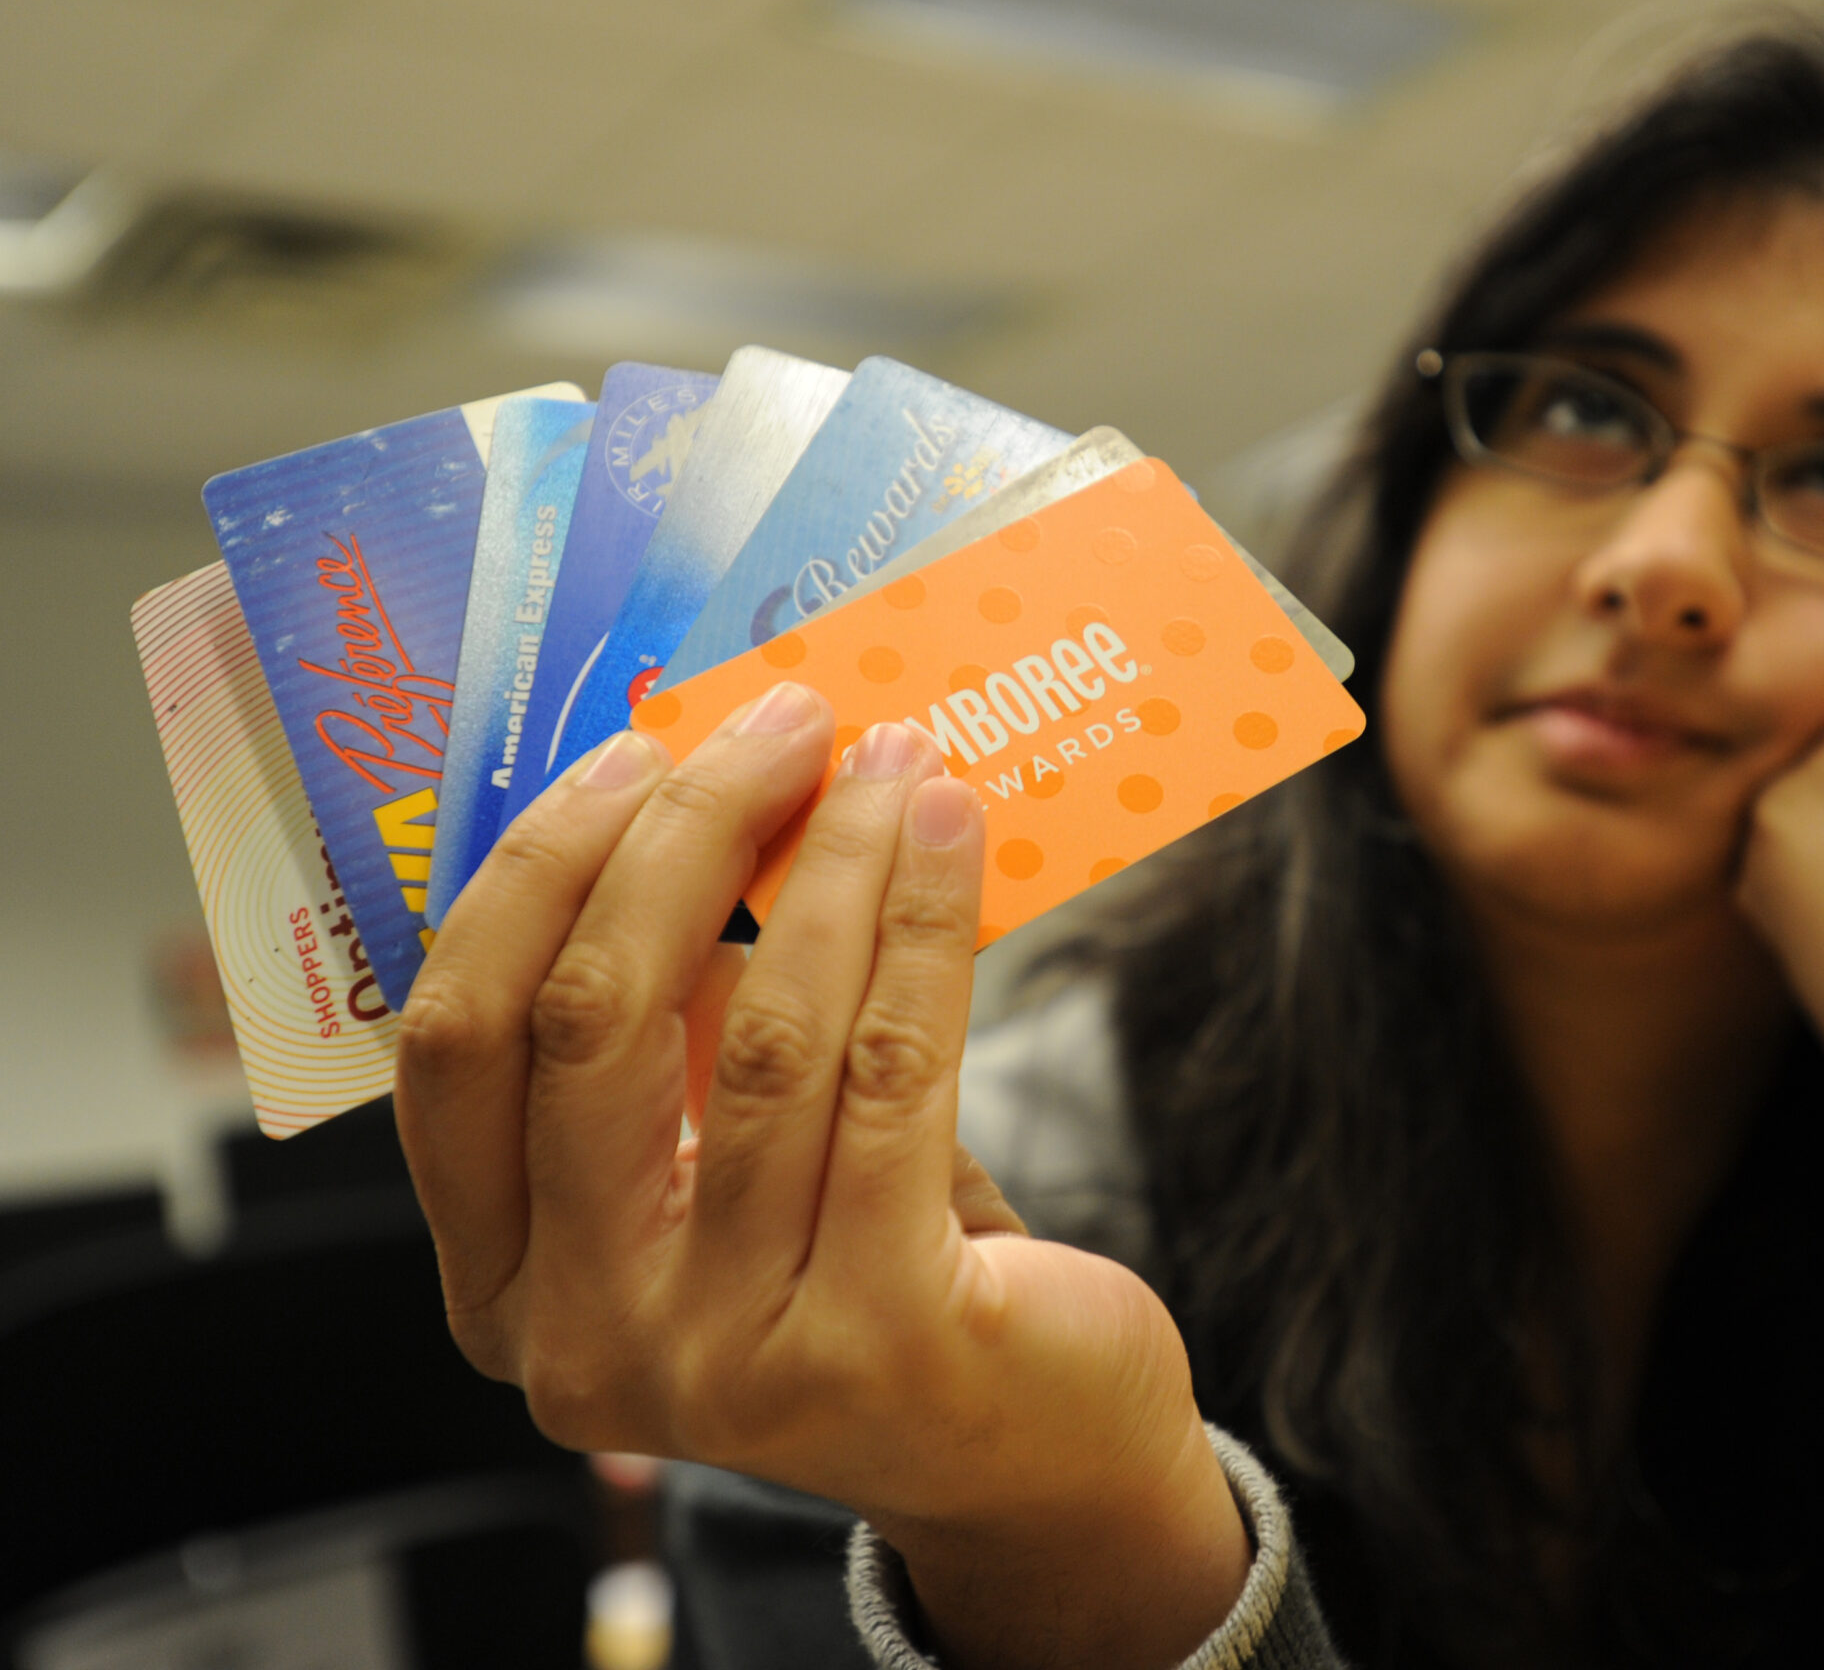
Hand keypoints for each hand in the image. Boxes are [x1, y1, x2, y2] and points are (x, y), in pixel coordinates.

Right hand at [393, 683, 1246, 1669]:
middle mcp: (586, 1342)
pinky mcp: (877, 1336)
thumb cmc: (861, 1268)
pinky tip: (952, 838)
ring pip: (761, 1035)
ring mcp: (725, 1357)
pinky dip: (922, 926)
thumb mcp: (721, 1163)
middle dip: (685, 834)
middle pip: (590, 1020)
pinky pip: (893, 1074)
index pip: (453, 1050)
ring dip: (834, 863)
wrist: (1022, 1446)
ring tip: (897, 761)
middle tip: (779, 723)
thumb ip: (676, 1026)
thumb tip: (694, 789)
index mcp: (503, 1291)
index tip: (629, 754)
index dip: (533, 878)